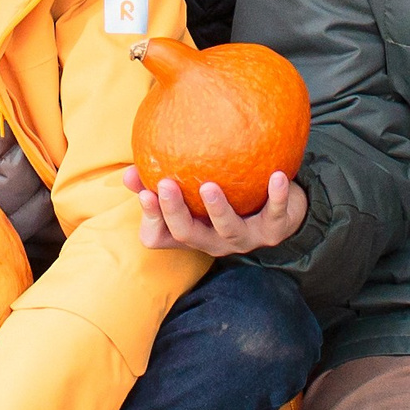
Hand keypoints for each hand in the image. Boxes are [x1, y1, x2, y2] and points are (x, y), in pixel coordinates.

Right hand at [132, 164, 308, 253]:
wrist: (280, 212)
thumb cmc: (230, 196)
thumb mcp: (196, 192)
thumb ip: (164, 178)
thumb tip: (129, 168)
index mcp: (192, 232)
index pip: (160, 236)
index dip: (151, 218)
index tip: (144, 192)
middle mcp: (213, 241)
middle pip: (188, 234)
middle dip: (173, 211)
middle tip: (164, 184)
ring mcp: (244, 239)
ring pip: (228, 230)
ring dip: (218, 209)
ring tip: (209, 186)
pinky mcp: (274, 230)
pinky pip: (276, 214)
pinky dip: (277, 196)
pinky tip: (276, 176)